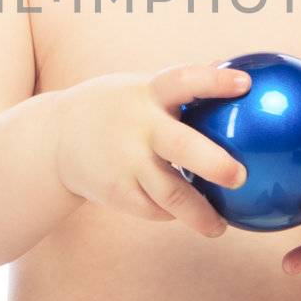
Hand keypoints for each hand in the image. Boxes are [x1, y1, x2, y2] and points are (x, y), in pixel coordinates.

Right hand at [54, 62, 253, 238]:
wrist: (54, 140)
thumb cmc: (116, 108)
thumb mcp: (141, 88)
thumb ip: (183, 89)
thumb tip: (239, 74)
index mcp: (148, 94)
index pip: (184, 81)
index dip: (214, 82)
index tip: (245, 84)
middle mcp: (138, 127)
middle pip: (182, 147)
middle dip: (214, 164)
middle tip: (240, 176)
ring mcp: (126, 163)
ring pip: (170, 194)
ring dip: (200, 213)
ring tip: (220, 226)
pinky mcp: (118, 192)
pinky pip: (155, 209)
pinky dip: (174, 214)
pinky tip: (189, 215)